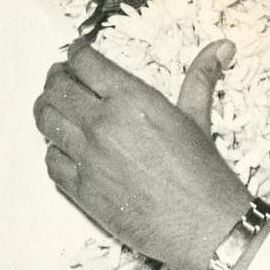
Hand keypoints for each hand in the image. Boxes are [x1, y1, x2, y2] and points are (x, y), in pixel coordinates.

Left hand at [33, 38, 250, 269]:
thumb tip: (223, 45)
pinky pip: (50, 162)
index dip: (76, 52)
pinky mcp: (81, 190)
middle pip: (57, 88)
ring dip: (47, 109)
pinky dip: (53, 149)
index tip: (77, 52)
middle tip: (62, 77)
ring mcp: (88, 158)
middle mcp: (103, 124)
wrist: (202, 224)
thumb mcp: (199, 117)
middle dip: (56, 78)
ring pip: (46, 122)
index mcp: (132, 100)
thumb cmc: (203, 171)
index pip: (85, 63)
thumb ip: (201, 76)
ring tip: (56, 107)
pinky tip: (64, 147)